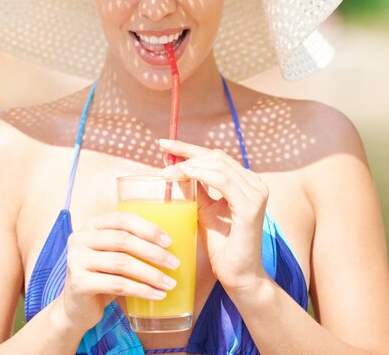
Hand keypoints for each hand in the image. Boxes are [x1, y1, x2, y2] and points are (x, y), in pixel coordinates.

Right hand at [59, 211, 180, 329]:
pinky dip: (141, 290)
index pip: (122, 219)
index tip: (168, 242)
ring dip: (151, 274)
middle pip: (123, 240)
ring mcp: (77, 260)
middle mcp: (80, 238)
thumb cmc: (101, 277)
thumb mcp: (112, 255)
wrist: (76, 307)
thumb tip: (167, 247)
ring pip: (122, 263)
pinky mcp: (79, 282)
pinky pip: (117, 284)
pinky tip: (156, 295)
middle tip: (174, 264)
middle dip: (153, 252)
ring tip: (169, 283)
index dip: (147, 229)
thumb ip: (129, 245)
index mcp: (91, 225)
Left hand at [158, 138, 269, 291]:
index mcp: (245, 183)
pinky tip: (182, 176)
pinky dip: (200, 174)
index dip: (189, 148)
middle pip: (216, 156)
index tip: (164, 143)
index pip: (215, 157)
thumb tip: (172, 168)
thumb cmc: (220, 244)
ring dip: (188, 165)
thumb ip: (193, 189)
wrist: (237, 275)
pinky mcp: (250, 207)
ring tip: (167, 172)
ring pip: (218, 165)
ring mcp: (256, 194)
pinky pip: (222, 181)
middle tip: (162, 158)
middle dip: (186, 153)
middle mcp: (254, 184)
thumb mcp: (202, 210)